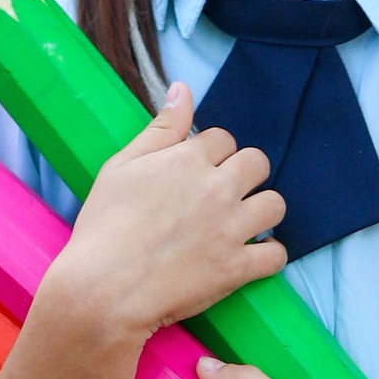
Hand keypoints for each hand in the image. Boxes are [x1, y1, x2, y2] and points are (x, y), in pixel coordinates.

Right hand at [33, 78, 287, 356]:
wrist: (101, 289)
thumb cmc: (103, 227)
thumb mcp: (121, 166)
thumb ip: (159, 128)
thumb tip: (182, 89)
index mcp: (187, 160)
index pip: (223, 139)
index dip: (213, 155)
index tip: (199, 173)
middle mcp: (216, 188)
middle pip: (258, 163)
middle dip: (245, 175)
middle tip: (224, 196)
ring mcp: (230, 229)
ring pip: (275, 205)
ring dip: (263, 211)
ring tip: (243, 223)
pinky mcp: (236, 268)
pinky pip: (277, 256)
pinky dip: (269, 256)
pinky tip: (253, 256)